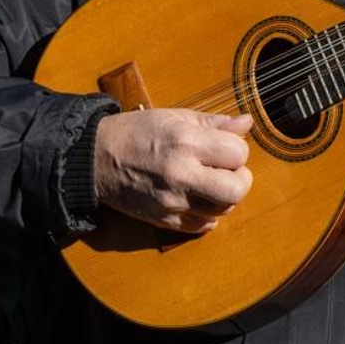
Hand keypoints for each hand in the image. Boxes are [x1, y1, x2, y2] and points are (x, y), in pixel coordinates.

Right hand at [94, 110, 254, 232]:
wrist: (97, 158)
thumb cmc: (138, 132)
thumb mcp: (176, 117)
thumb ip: (215, 123)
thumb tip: (247, 123)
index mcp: (187, 142)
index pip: (238, 154)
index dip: (238, 151)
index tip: (226, 148)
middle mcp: (181, 173)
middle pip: (236, 189)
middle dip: (240, 179)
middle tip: (228, 171)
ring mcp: (172, 201)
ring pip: (223, 210)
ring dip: (224, 197)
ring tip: (211, 183)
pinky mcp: (163, 220)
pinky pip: (202, 226)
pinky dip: (207, 215)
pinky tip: (199, 199)